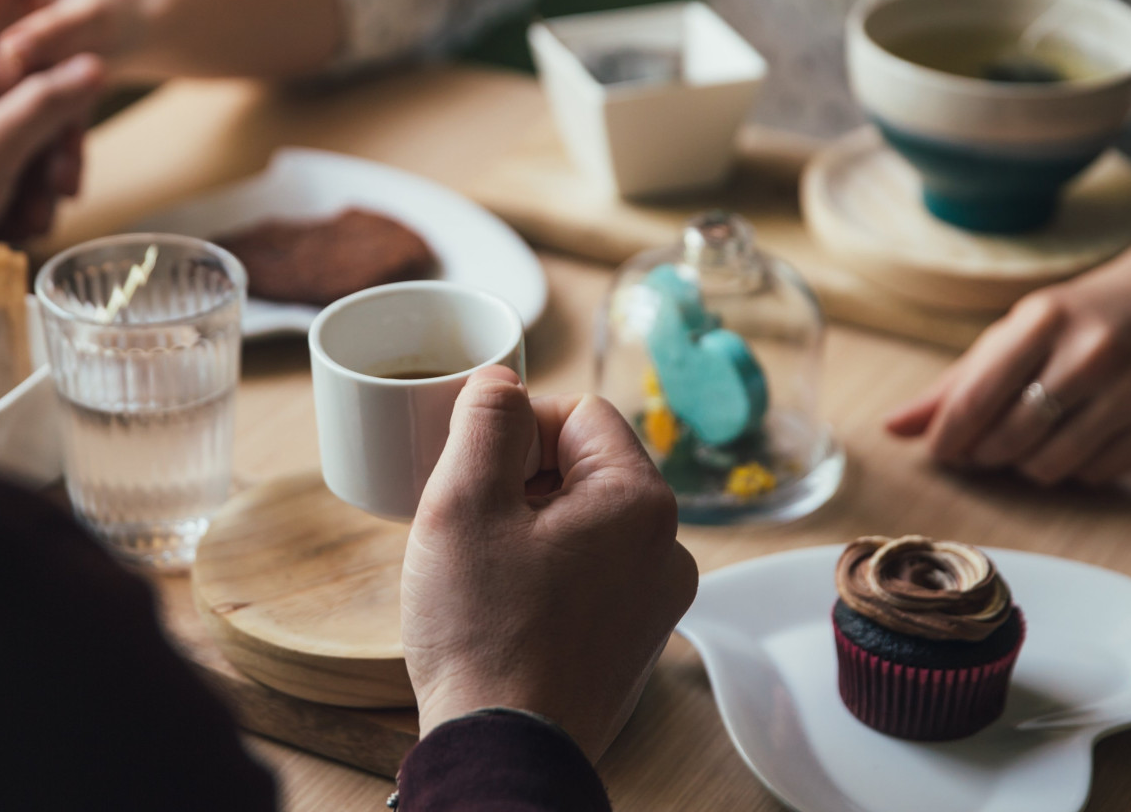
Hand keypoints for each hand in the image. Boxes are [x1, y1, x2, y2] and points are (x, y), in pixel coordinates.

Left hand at [0, 54, 103, 260]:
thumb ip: (46, 104)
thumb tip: (93, 62)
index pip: (36, 81)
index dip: (60, 127)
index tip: (64, 171)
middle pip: (30, 125)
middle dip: (45, 174)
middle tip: (48, 208)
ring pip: (17, 161)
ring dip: (30, 198)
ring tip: (22, 229)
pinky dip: (7, 210)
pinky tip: (5, 234)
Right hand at [402, 367, 697, 761]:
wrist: (503, 750)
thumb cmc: (484, 632)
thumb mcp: (463, 502)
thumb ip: (485, 420)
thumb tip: (500, 381)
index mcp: (640, 501)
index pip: (579, 413)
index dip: (516, 428)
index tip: (472, 469)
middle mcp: (667, 548)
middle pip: (585, 468)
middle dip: (521, 480)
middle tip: (468, 522)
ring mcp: (656, 601)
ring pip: (585, 524)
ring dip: (530, 529)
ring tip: (482, 570)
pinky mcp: (634, 642)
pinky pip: (591, 576)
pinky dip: (546, 576)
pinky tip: (503, 608)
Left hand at [884, 229, 1130, 485]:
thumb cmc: (1083, 315)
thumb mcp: (1019, 329)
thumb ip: (956, 382)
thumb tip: (893, 428)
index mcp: (1045, 320)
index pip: (976, 397)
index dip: (947, 436)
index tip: (939, 451)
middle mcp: (1094, 353)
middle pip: (1010, 439)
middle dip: (986, 452)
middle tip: (986, 443)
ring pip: (1051, 466)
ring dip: (1028, 465)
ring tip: (1032, 438)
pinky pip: (1096, 475)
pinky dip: (1075, 468)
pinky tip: (1079, 437)